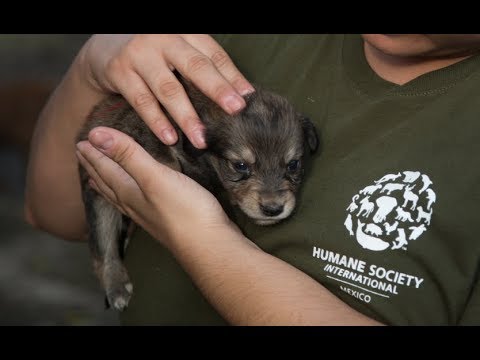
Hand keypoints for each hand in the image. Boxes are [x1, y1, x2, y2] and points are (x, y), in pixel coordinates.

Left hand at [75, 126, 234, 248]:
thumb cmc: (185, 210)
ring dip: (105, 183)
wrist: (208, 245)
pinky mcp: (162, 220)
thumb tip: (95, 135)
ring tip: (95, 177)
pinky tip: (131, 198)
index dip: (94, 152)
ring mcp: (146, 215)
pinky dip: (124, 195)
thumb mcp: (154, 177)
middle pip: (107, 182)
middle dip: (94, 166)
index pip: (105, 167)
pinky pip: (133, 203)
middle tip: (82, 152)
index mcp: (128, 191)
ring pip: (118, 195)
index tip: (82, 139)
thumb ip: (127, 156)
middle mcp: (133, 204)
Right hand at [81, 34, 254, 148]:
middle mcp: (163, 38)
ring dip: (187, 117)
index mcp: (184, 32)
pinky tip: (170, 138)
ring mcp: (140, 54)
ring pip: (168, 89)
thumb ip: (204, 66)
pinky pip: (142, 101)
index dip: (232, 77)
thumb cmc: (154, 54)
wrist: (105, 47)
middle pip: (195, 66)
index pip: (213, 55)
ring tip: (201, 140)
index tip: (247, 99)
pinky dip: (157, 122)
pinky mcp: (119, 71)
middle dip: (217, 89)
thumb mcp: (179, 52)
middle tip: (235, 110)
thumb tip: (242, 93)